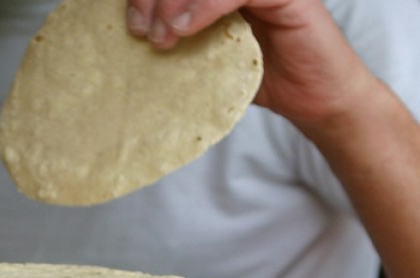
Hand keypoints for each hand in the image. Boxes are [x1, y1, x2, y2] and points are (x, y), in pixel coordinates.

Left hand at [125, 0, 377, 130]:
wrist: (313, 99)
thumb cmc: (260, 78)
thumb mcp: (206, 59)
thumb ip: (177, 41)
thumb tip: (134, 42)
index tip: (132, 26)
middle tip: (141, 31)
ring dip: (173, 1)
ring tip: (161, 37)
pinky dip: (205, 5)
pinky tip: (184, 28)